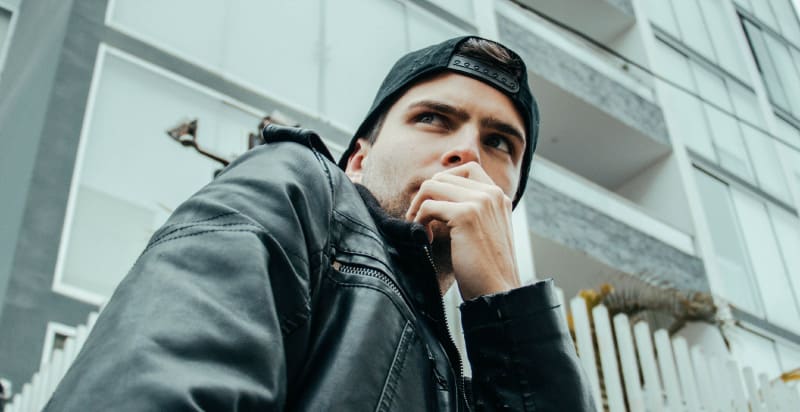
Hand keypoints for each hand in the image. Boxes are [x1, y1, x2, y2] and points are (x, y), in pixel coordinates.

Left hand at [405, 162, 520, 300]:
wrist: (498, 293)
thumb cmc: (486, 269)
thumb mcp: (485, 231)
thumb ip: (472, 211)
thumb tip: (436, 198)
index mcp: (498, 196)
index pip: (465, 169)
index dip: (442, 184)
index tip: (433, 207)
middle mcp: (492, 193)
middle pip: (444, 176)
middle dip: (425, 197)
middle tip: (419, 221)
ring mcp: (480, 201)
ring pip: (432, 186)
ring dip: (418, 207)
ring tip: (421, 229)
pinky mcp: (466, 215)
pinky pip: (428, 206)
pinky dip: (420, 221)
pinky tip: (428, 240)